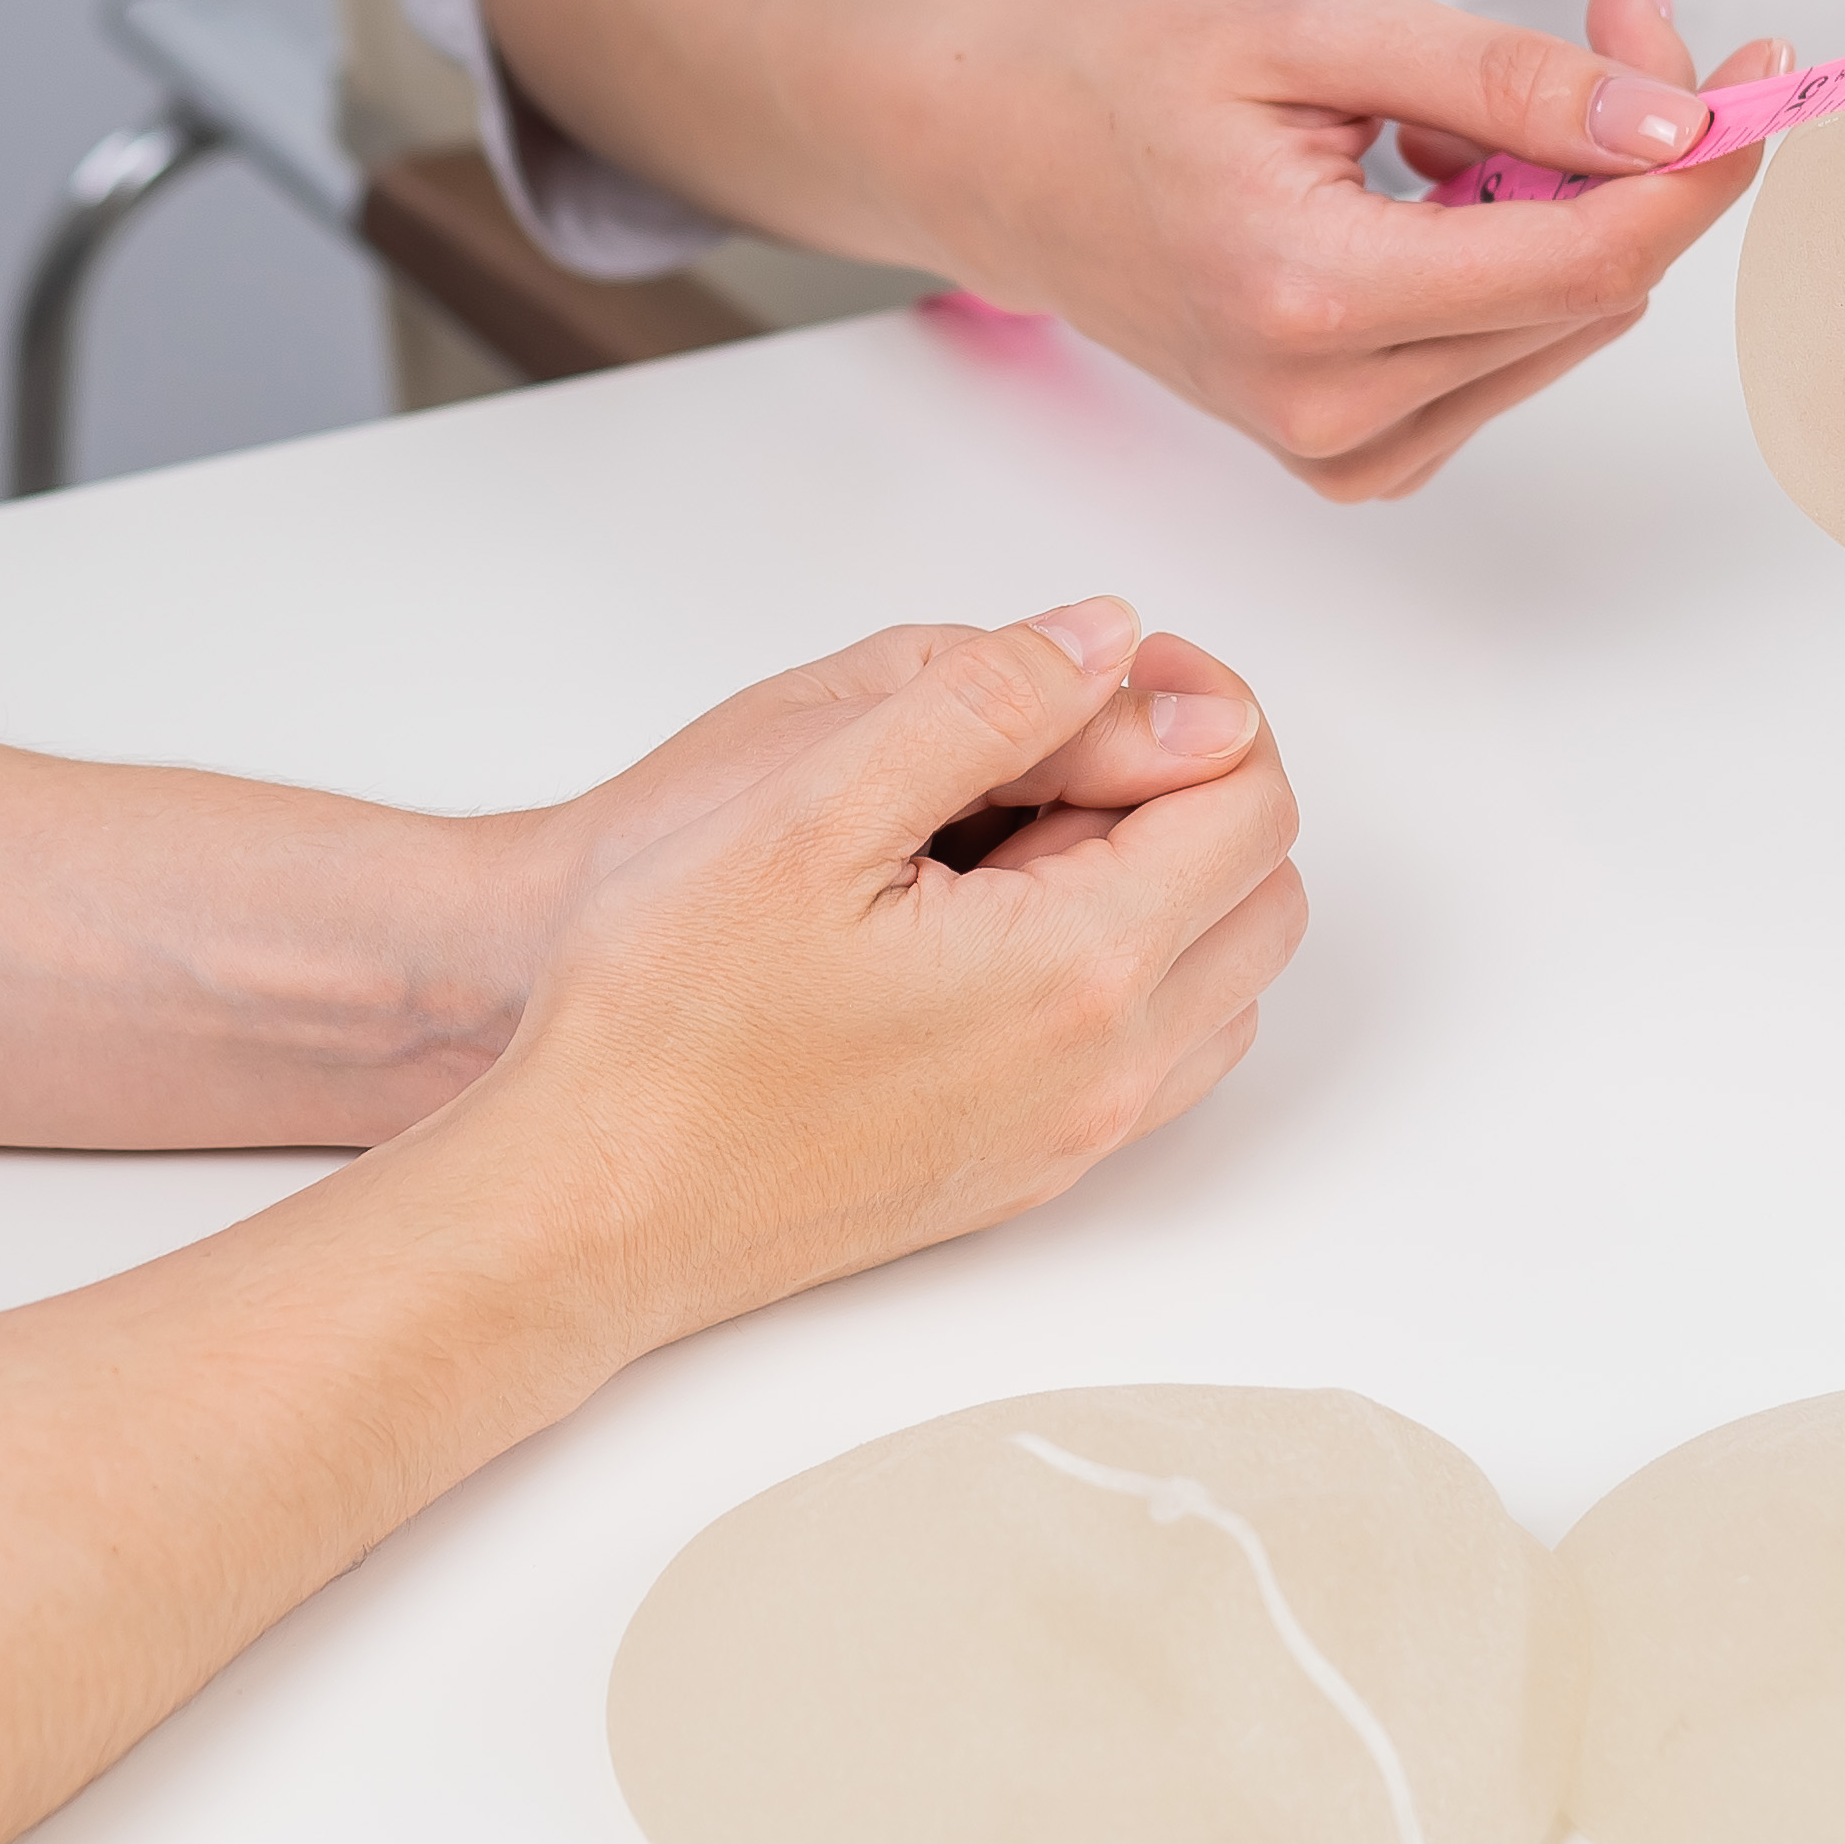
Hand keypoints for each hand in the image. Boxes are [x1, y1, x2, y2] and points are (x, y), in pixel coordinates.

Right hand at [472, 598, 1306, 1346]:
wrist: (584, 1206)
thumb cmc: (668, 1019)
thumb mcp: (815, 799)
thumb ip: (989, 697)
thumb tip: (1112, 637)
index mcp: (1085, 968)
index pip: (1251, 805)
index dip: (1191, 706)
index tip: (1084, 678)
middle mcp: (1110, 1072)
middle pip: (1260, 893)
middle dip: (1184, 798)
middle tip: (1038, 762)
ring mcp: (1072, 1139)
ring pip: (1217, 982)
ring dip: (1160, 890)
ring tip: (1000, 847)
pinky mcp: (1022, 1176)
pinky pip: (1149, 1058)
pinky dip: (1119, 975)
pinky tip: (982, 934)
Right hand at [919, 0, 1788, 499]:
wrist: (993, 158)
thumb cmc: (1122, 72)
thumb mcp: (1312, 22)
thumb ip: (1499, 78)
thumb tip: (1674, 124)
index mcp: (1312, 302)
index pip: (1593, 260)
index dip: (1701, 161)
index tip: (1759, 62)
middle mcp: (1334, 410)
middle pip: (1595, 285)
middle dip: (1632, 145)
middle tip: (1602, 12)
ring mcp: (1345, 448)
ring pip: (1566, 320)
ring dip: (1562, 198)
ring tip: (1439, 111)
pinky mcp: (1354, 453)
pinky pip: (1509, 349)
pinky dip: (1507, 254)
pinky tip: (1420, 186)